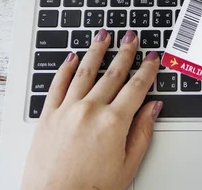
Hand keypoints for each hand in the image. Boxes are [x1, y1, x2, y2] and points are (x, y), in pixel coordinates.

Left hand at [21, 30, 162, 189]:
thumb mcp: (127, 166)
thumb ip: (142, 133)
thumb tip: (153, 108)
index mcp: (114, 122)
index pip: (136, 86)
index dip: (147, 69)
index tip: (152, 57)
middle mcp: (91, 110)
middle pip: (113, 73)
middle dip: (125, 52)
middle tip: (131, 37)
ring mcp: (67, 110)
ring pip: (85, 71)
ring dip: (96, 51)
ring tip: (103, 35)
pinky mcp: (47, 115)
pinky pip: (57, 84)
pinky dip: (65, 68)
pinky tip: (71, 57)